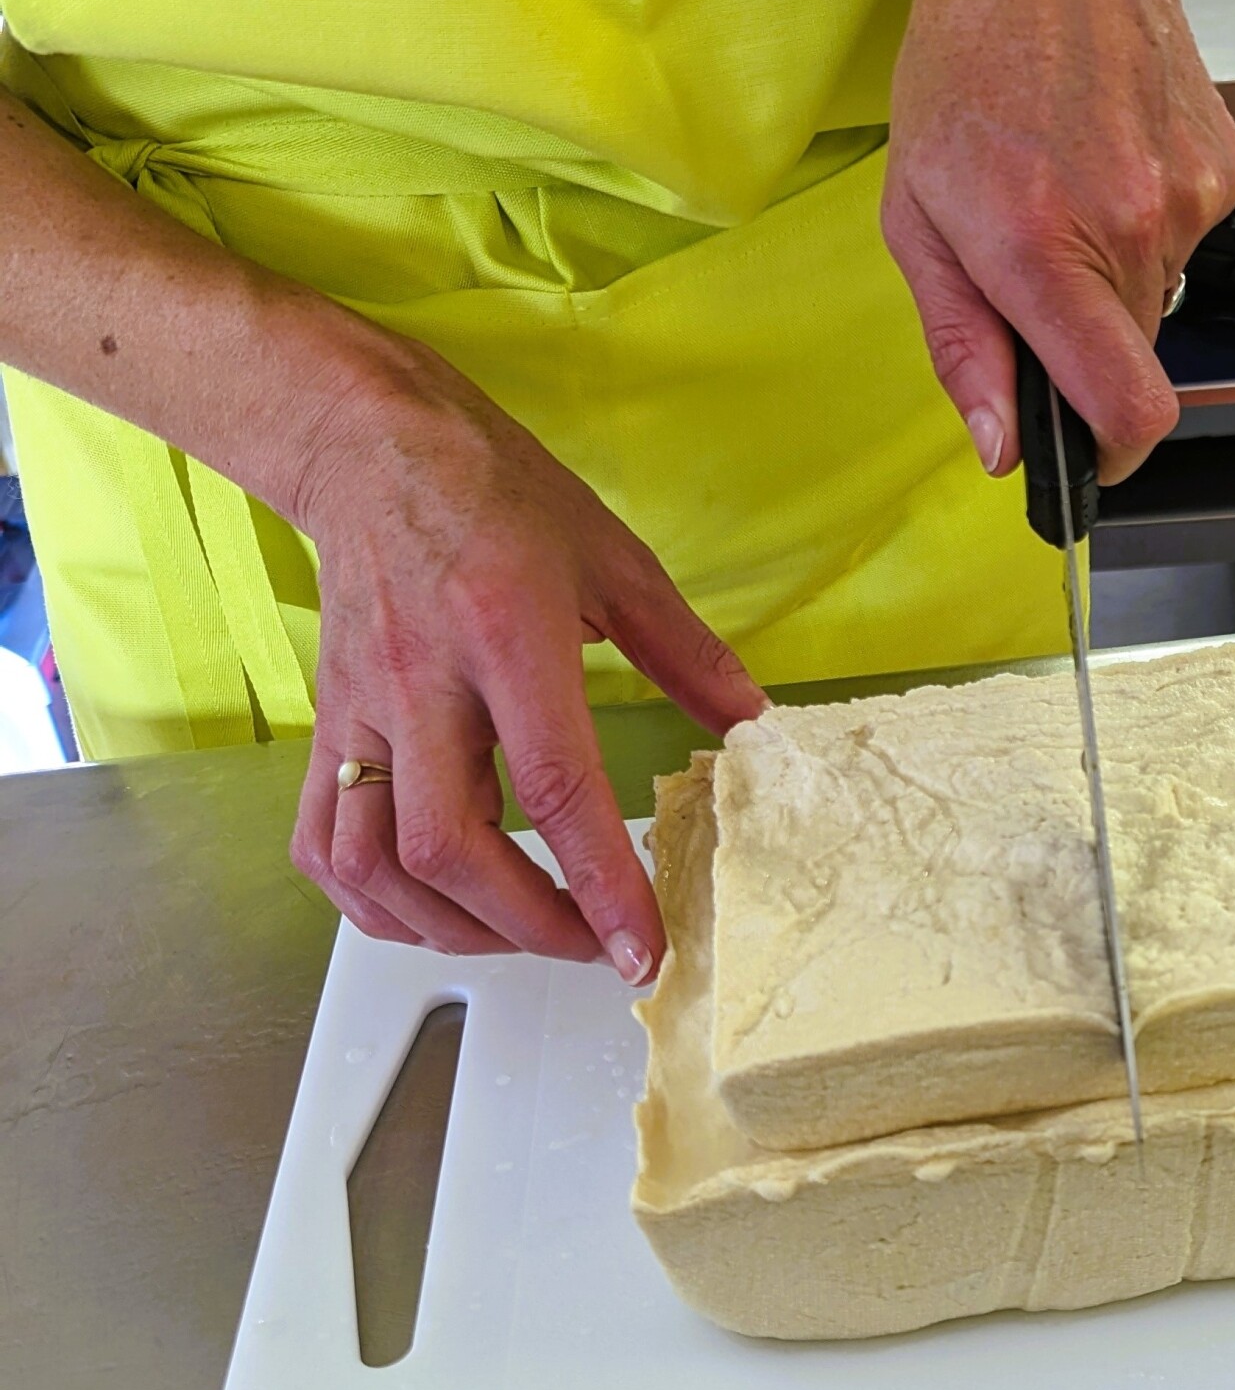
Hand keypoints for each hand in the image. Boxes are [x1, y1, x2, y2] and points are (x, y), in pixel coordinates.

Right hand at [287, 354, 766, 969]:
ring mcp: (362, 711)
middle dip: (531, 926)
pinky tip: (433, 913)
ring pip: (379, 864)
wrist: (369, 442)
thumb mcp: (615, 561)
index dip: (602, 884)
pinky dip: (375, 904)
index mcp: (508, 637)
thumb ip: (689, 653)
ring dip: (453, 927)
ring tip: (524, 933)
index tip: (641, 947)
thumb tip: (754, 724)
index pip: (557, 787)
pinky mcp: (326, 725)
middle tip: (594, 946)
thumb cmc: (492, 492)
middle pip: (452, 848)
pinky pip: (326, 844)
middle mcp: (423, 683)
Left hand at [882, 0, 1234, 485]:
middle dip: (1086, 349)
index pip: (1128, 411)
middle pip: (1134, 364)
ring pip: (1157, 302)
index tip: (1085, 458)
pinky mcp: (1226, 171)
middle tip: (1035, 274)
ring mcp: (1191, 198)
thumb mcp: (917, 216)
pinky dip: (1144, 225)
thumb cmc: (967, 65)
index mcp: (1042, 249)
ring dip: (1112, 278)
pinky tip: (1107, 156)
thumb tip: (1001, 447)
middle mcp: (1132, 228)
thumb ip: (963, 346)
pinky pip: (1184, 245)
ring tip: (1066, 188)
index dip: (1110, 457)